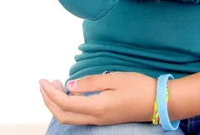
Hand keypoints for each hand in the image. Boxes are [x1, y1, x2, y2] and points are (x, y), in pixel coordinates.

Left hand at [39, 71, 156, 125]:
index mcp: (96, 107)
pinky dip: (69, 106)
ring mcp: (99, 120)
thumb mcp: (114, 79)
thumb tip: (69, 86)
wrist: (157, 102)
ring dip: (57, 104)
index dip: (50, 93)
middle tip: (44, 84)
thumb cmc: (138, 87)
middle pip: (63, 115)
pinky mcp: (104, 118)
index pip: (65, 103)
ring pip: (70, 117)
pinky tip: (72, 93)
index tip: (42, 80)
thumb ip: (90, 83)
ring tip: (55, 86)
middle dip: (48, 101)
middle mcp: (95, 118)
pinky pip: (79, 116)